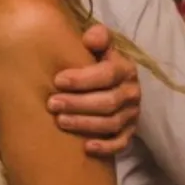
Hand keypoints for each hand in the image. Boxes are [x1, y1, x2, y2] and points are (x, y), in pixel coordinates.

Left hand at [52, 22, 140, 155]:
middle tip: (52, 104)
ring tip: (60, 121)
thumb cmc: (94, 63)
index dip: (83, 79)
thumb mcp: (99, 46)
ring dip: (85, 124)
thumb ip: (97, 37)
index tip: (58, 80)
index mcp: (125, 69)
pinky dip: (105, 147)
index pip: (107, 74)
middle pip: (108, 102)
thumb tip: (91, 38)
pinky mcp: (129, 132)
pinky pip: (121, 143)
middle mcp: (132, 92)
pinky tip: (86, 147)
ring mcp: (132, 114)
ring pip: (111, 123)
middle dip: (78, 104)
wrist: (107, 84)